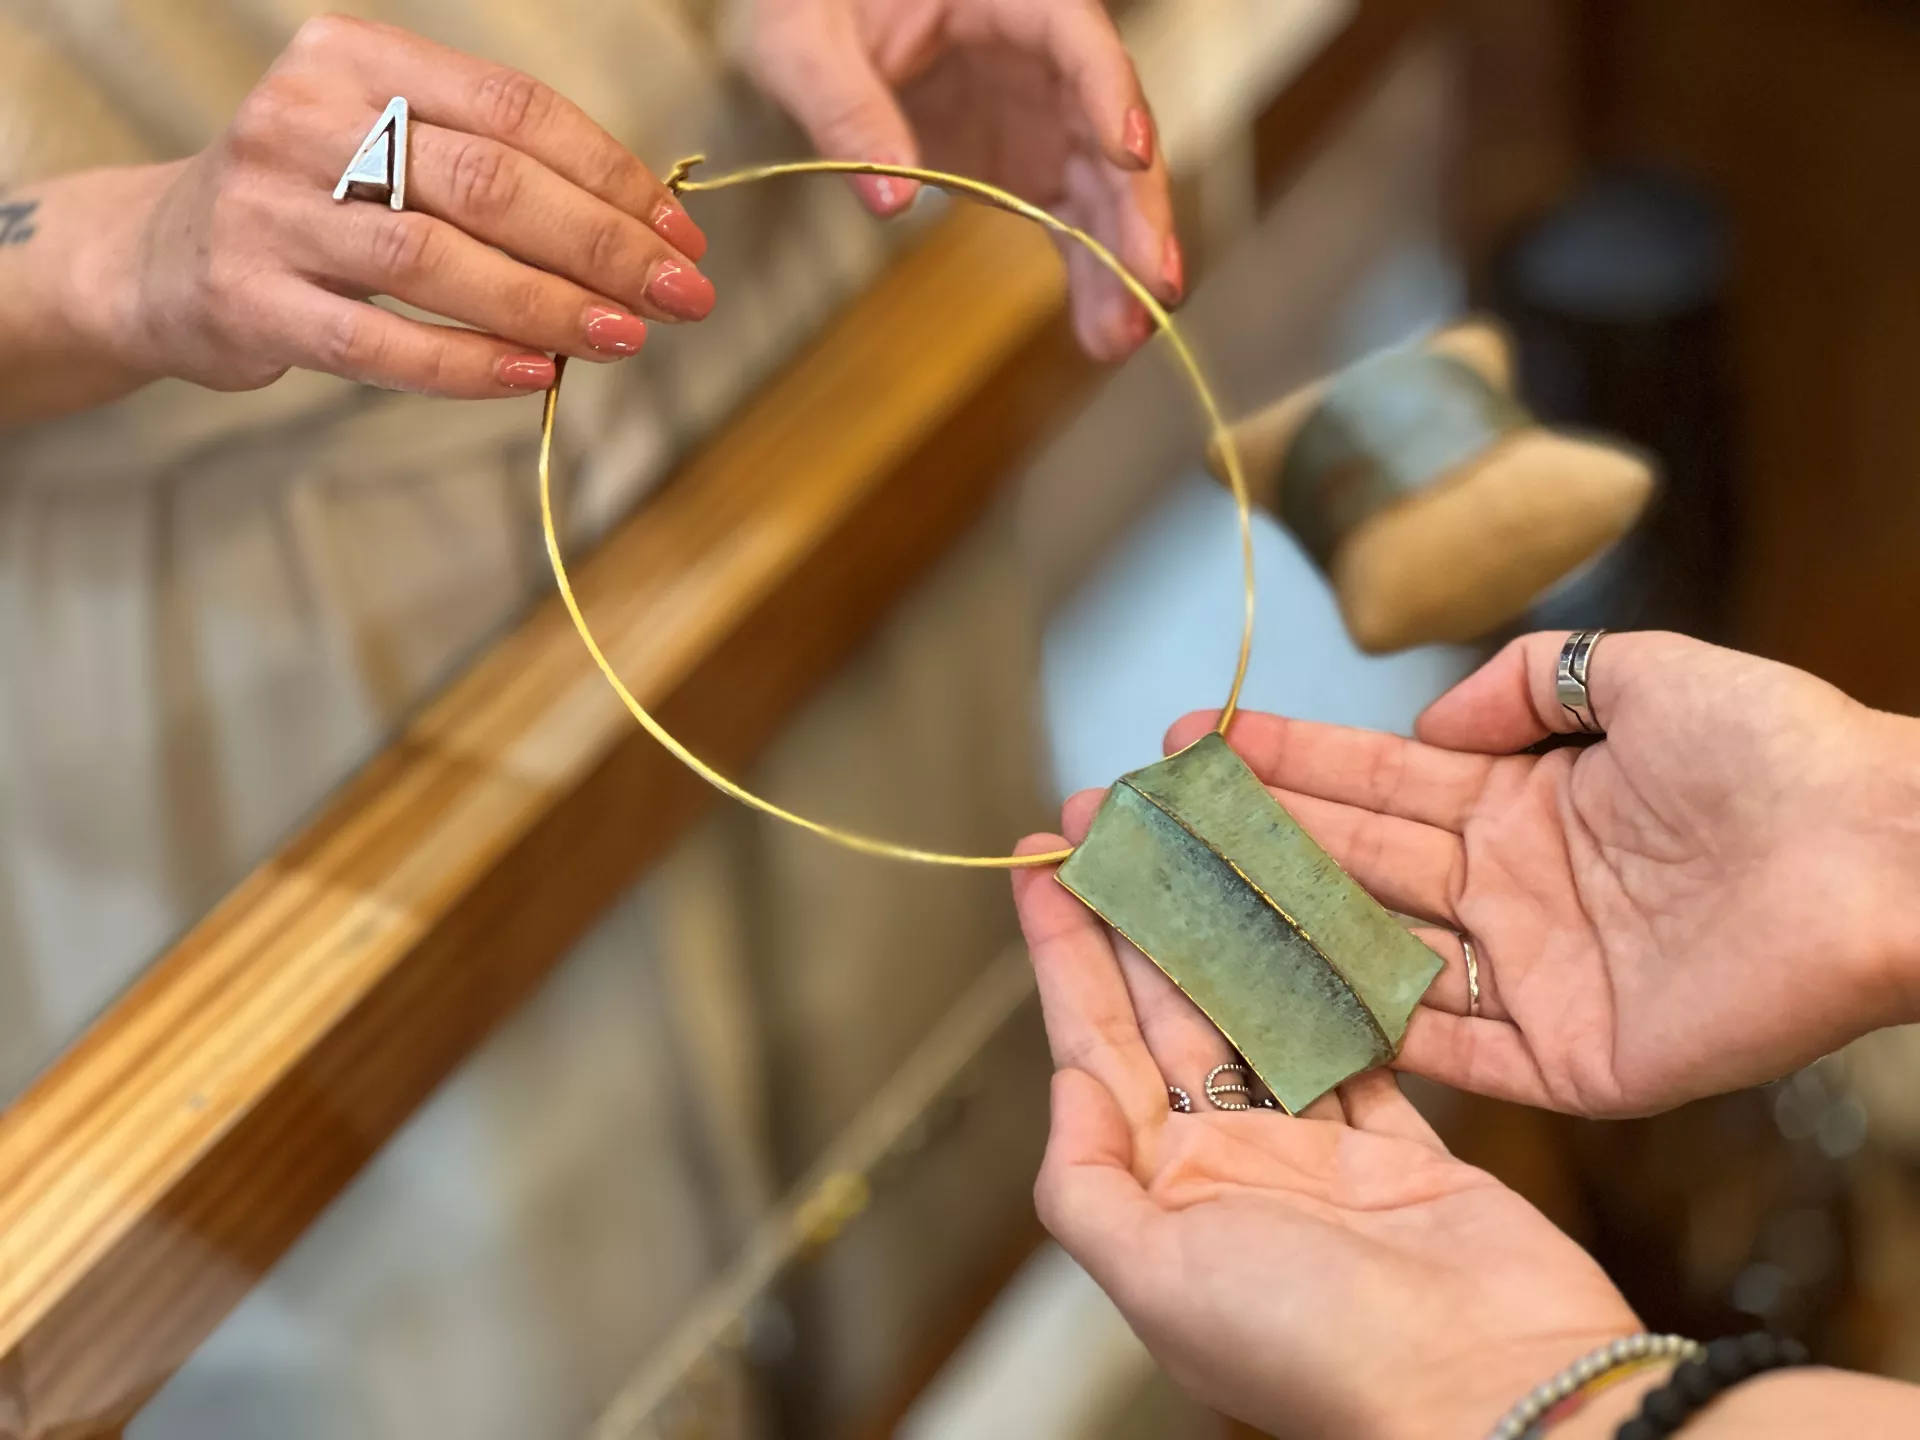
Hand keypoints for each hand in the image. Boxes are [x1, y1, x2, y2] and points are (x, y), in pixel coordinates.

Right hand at [63, 14, 713, 400]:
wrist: (160, 256)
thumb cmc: (318, 203)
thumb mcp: (392, 147)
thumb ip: (498, 171)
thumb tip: (644, 237)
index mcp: (357, 59)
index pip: (514, 109)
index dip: (612, 175)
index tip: (680, 236)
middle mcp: (306, 119)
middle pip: (488, 183)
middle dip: (602, 245)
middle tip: (680, 296)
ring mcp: (269, 210)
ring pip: (435, 261)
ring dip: (548, 306)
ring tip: (625, 337)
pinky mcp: (249, 300)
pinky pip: (378, 342)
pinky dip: (467, 364)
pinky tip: (535, 376)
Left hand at [742, 0, 1177, 359]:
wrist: (811, 22)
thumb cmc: (810, 5)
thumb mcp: (801, 45)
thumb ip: (843, 109)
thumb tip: (890, 197)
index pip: (1076, 37)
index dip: (1109, 94)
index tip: (1129, 155)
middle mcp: (1042, 53)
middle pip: (1110, 124)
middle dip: (1136, 207)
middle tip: (1152, 283)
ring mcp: (1043, 112)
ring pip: (1104, 184)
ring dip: (1119, 259)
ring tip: (1122, 336)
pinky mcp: (1030, 162)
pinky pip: (1072, 218)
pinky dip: (1088, 272)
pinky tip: (1102, 329)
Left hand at [1010, 828, 1638, 1439]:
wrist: (1491, 1394)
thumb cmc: (1316, 1350)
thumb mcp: (1156, 1278)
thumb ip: (1088, 1184)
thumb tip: (1066, 1086)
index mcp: (1161, 1200)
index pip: (1093, 1048)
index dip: (1063, 954)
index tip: (1040, 865)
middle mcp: (1231, 1171)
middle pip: (1168, 1013)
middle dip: (1137, 916)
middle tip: (1115, 820)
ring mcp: (1317, 1156)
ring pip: (1258, 1012)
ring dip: (1227, 930)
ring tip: (1201, 842)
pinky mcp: (1403, 1149)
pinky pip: (1355, 1043)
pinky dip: (1332, 982)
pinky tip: (1303, 916)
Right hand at [1166, 631, 1919, 1117]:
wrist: (1886, 856)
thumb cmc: (1780, 751)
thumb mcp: (1641, 675)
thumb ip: (1529, 679)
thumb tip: (1432, 713)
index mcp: (1521, 802)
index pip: (1372, 780)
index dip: (1281, 761)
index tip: (1188, 740)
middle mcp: (1506, 889)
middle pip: (1350, 863)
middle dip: (1243, 841)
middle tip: (1139, 822)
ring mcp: (1531, 977)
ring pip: (1375, 951)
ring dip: (1276, 932)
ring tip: (1175, 907)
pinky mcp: (1567, 1057)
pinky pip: (1450, 1048)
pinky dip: (1368, 1031)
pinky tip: (1275, 1003)